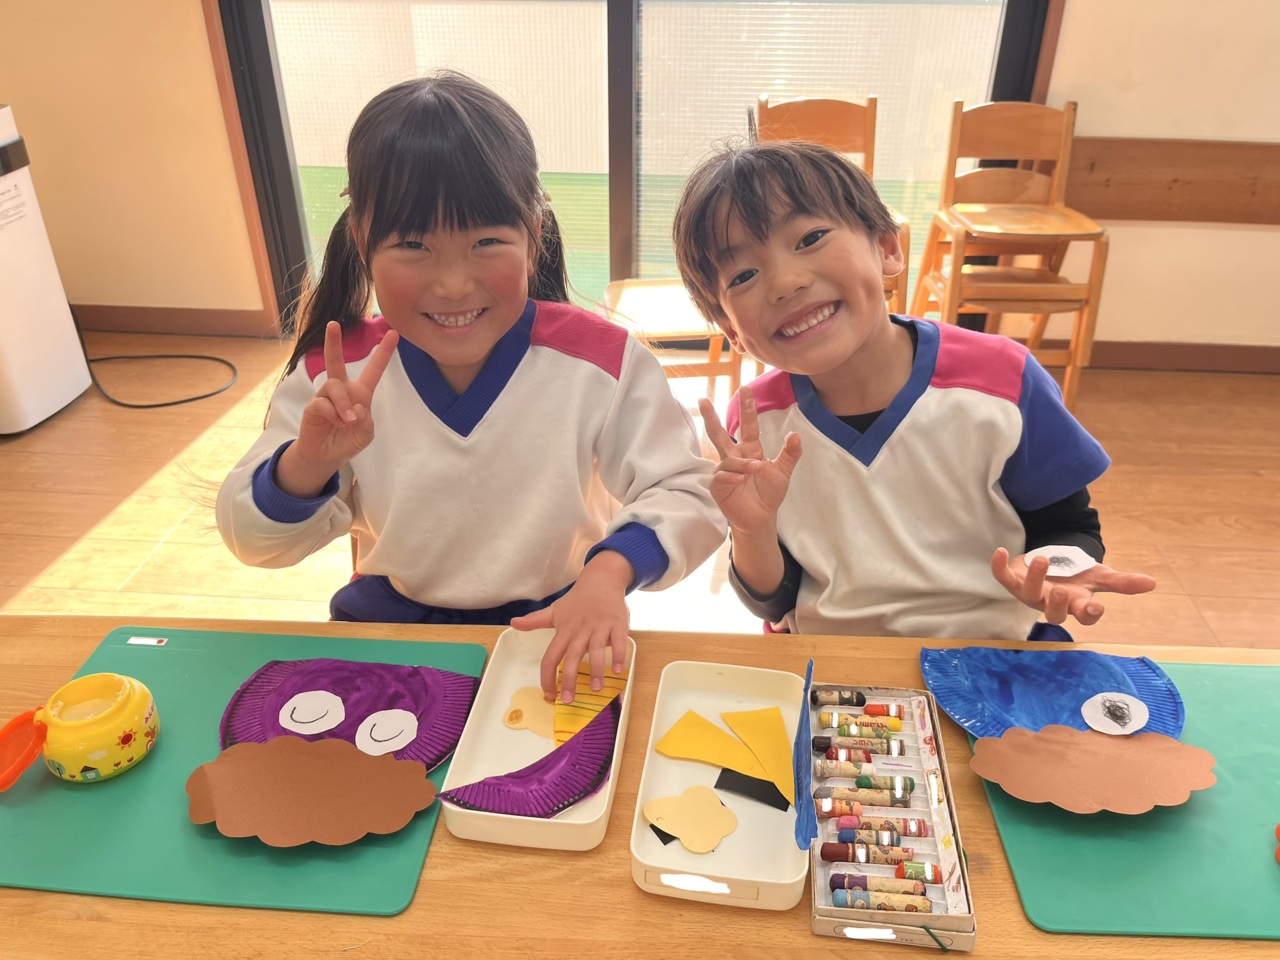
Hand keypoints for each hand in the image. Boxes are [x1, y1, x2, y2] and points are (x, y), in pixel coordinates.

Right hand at [278, 321, 398, 496]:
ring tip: (346, 421)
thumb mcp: (365, 434)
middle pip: (335, 361)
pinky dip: (332, 415)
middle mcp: (342, 390)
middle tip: (332, 324)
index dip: (383, 352)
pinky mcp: (313, 406)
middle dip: (333, 342)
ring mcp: (325, 396)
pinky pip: (323, 403)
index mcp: (360, 393)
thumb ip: (365, 421)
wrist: (326, 455)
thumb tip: (355, 408)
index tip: (394, 333)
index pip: (374, 370)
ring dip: (343, 405)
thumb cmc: (348, 440)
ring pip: (334, 386)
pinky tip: (335, 424)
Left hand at [511, 551, 632, 703]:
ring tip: (596, 688)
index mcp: (564, 631)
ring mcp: (599, 627)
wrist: (601, 579)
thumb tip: (514, 623)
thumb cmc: (577, 600)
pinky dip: (617, 654)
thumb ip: (535, 620)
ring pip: (595, 650)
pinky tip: (617, 669)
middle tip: (569, 699)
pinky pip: (618, 640)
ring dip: (596, 670)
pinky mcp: (617, 623)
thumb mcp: (555, 611)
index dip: (548, 677)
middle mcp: (580, 630)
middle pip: (572, 657)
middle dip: (570, 680)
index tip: (549, 694)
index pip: (551, 656)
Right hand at [698, 387, 801, 536]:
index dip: (747, 408)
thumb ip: (790, 454)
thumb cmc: (769, 493)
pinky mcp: (717, 485)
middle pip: (719, 434)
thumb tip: (796, 434)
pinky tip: (740, 480)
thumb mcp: (783, 472)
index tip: (745, 389)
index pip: (748, 425)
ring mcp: (724, 471)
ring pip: (726, 459)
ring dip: (741, 463)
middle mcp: (734, 457)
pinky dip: (731, 476)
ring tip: (756, 470)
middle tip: (703, 400)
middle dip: (711, 417)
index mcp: (750, 450)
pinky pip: (720, 476)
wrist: (761, 517)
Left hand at [991, 547, 1156, 625]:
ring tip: (1043, 560)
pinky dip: (999, 566)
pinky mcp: (1013, 581)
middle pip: (1053, 613)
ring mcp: (1031, 593)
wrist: (1051, 564)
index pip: (1084, 615)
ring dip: (1034, 578)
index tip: (1094, 605)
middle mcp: (1051, 603)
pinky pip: (1002, 578)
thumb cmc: (1075, 576)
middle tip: (1062, 590)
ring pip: (1028, 595)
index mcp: (1075, 604)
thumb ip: (1122, 583)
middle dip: (1057, 603)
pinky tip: (999, 552)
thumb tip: (1152, 583)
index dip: (1089, 612)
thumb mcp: (1099, 577)